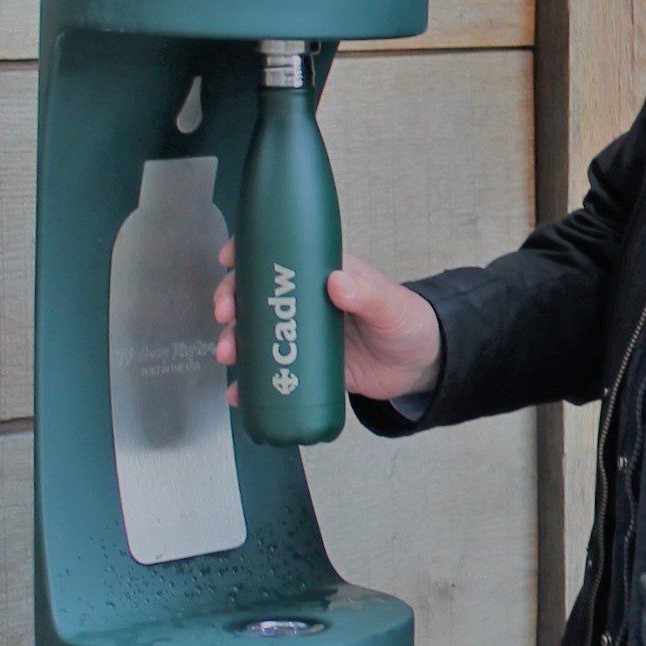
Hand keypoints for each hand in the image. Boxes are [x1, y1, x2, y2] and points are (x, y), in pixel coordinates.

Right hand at [213, 241, 441, 404]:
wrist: (419, 366)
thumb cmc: (408, 321)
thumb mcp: (390, 304)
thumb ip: (367, 294)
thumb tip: (338, 282)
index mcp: (323, 274)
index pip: (280, 256)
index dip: (249, 254)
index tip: (229, 260)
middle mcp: (306, 302)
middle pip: (257, 295)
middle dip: (232, 302)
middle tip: (226, 316)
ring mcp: (302, 334)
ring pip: (257, 333)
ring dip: (235, 341)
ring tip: (227, 354)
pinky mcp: (304, 367)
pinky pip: (271, 371)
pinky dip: (250, 382)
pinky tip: (237, 391)